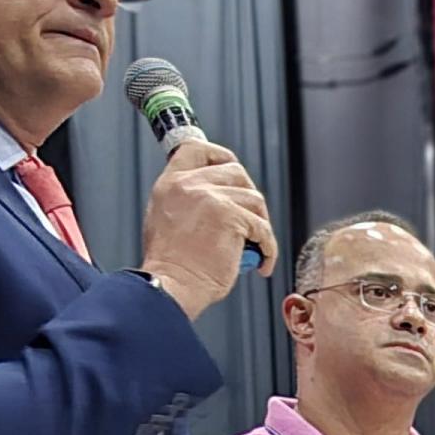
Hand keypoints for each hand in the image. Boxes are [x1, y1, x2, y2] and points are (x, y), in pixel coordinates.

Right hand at [139, 139, 276, 315]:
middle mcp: (189, 185)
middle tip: (250, 220)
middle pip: (235, 171)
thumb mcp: (165, 219)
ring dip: (260, 224)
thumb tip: (216, 199)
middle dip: (248, 196)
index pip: (198, 149)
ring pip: (254, 198)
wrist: (171, 285)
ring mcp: (210, 198)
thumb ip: (187, 201)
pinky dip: (268, 247)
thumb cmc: (170, 265)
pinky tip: (262, 262)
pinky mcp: (231, 217)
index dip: (220, 156)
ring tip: (253, 246)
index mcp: (171, 184)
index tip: (231, 168)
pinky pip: (263, 227)